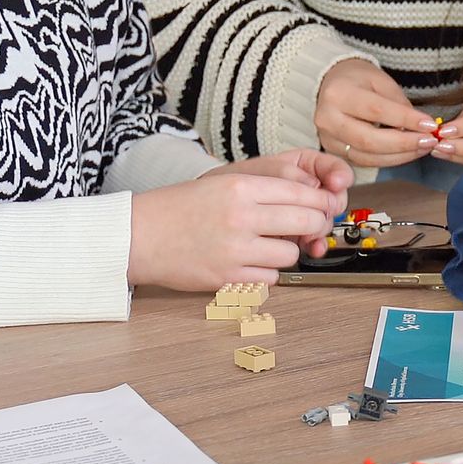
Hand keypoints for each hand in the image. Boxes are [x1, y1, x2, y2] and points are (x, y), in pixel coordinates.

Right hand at [128, 172, 343, 289]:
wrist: (139, 234)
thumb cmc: (179, 208)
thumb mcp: (222, 184)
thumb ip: (263, 191)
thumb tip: (309, 201)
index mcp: (241, 187)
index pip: (302, 193)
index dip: (319, 202)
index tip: (322, 207)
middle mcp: (241, 217)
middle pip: (306, 222)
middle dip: (314, 226)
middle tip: (308, 229)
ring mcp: (235, 250)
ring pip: (290, 254)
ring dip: (285, 252)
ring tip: (266, 246)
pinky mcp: (227, 278)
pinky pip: (269, 279)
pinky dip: (266, 274)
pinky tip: (250, 263)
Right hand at [314, 59, 438, 168]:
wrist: (330, 85)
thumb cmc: (358, 79)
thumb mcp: (380, 80)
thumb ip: (398, 103)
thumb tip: (419, 127)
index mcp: (339, 94)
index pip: (377, 110)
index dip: (406, 119)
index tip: (430, 125)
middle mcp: (328, 119)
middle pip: (369, 140)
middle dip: (404, 144)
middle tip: (429, 141)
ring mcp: (328, 138)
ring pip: (368, 156)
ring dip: (400, 156)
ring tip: (423, 147)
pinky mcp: (333, 151)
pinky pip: (364, 161)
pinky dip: (389, 160)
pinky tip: (407, 153)